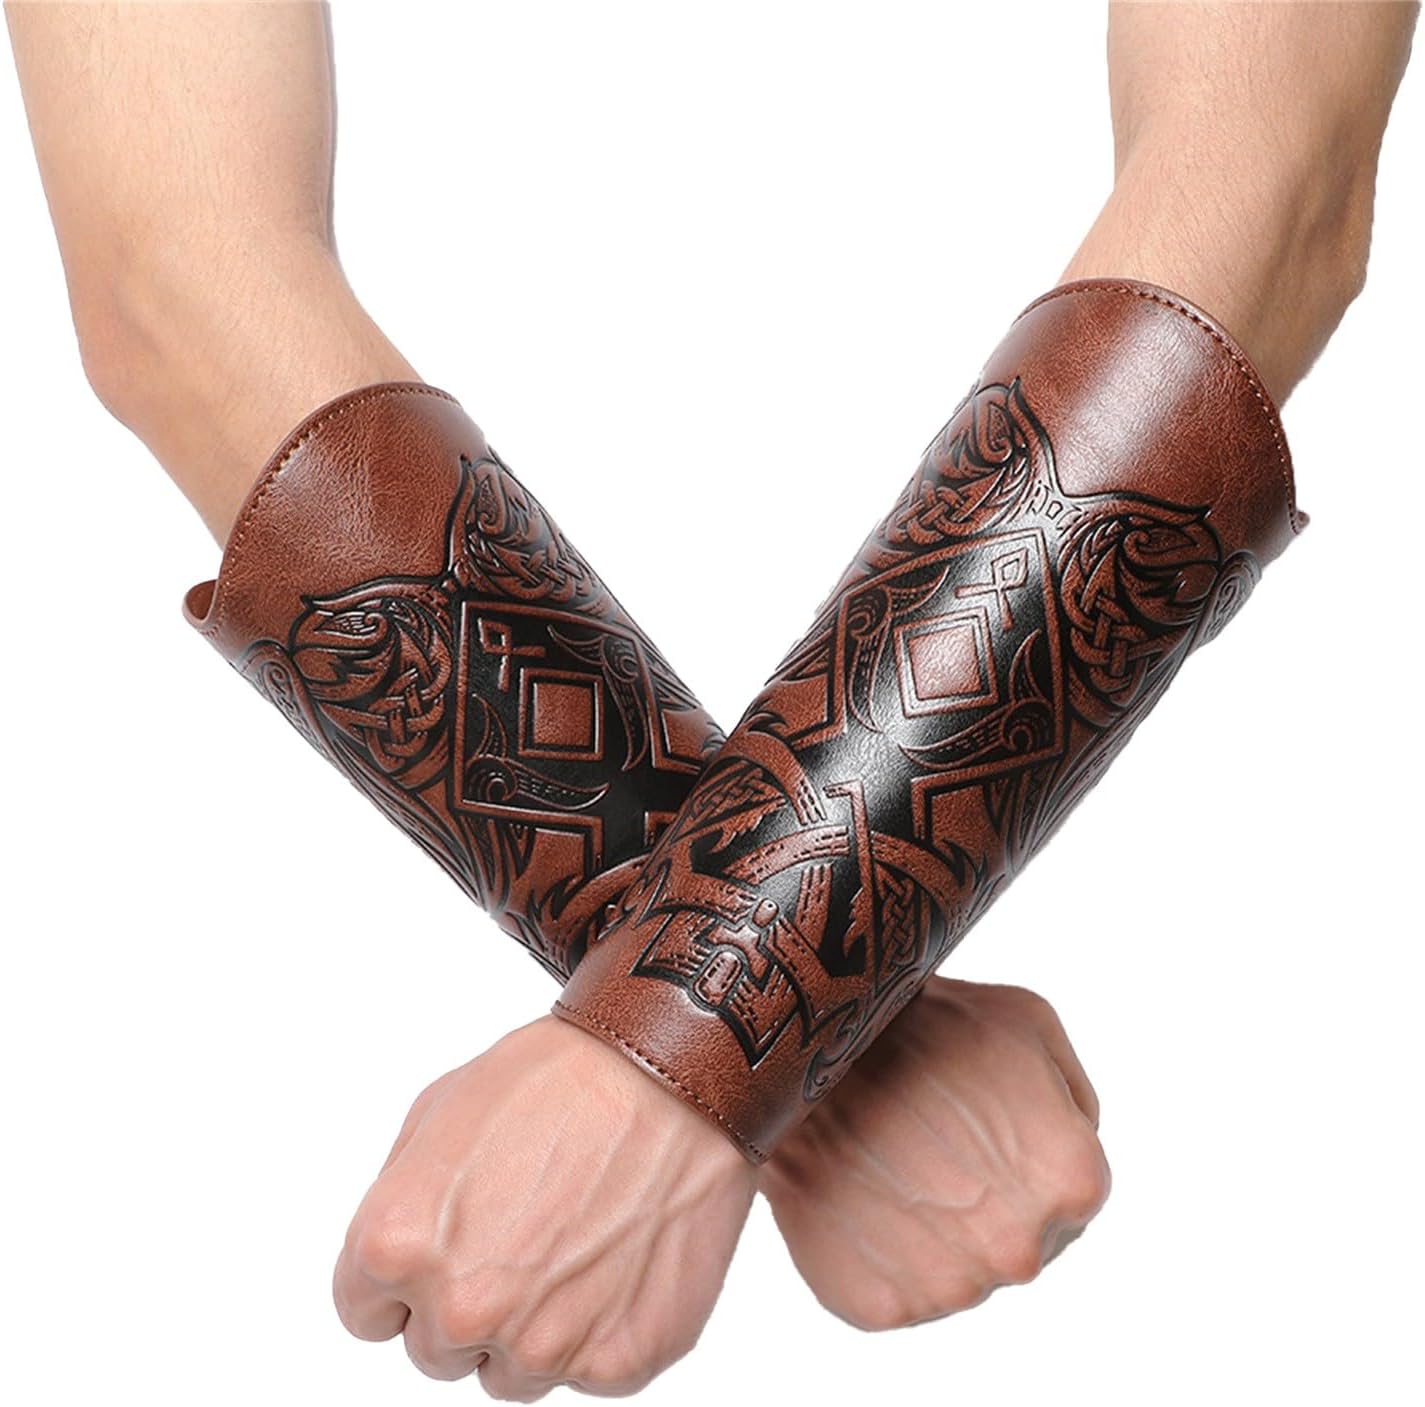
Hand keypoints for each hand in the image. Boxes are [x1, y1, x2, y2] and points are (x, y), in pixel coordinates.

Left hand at [332, 1015, 755, 1398]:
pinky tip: (619, 1254)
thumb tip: (393, 1260)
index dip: (411, 1272)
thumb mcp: (441, 1107)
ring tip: (578, 1236)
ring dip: (534, 1321)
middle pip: (437, 1350)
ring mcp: (542, 1344)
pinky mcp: (618, 1362)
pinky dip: (603, 1325)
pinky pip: (587, 1369)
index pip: (367, 1313)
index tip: (453, 1238)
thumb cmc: (562, 1075)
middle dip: (470, 1298)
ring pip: (512, 1371)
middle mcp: (461, 1309)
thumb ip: (399, 1202)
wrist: (670, 1072)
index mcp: (397, 1245)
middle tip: (524, 1228)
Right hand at [761, 979, 1109, 1329]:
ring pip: (956, 1272)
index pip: (1069, 1198)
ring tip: (889, 1165)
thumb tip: (1076, 1142)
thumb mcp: (1028, 1020)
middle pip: (1016, 1243)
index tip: (977, 1129)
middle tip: (930, 1145)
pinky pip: (893, 1293)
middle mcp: (1022, 1250)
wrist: (805, 1048)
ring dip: (930, 1231)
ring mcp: (950, 1286)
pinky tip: (858, 1196)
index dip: (1022, 1158)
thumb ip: (1074, 1097)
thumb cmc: (921, 1022)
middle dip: (981, 1200)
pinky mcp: (880, 1306)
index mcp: (1073, 1182)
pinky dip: (875, 1254)